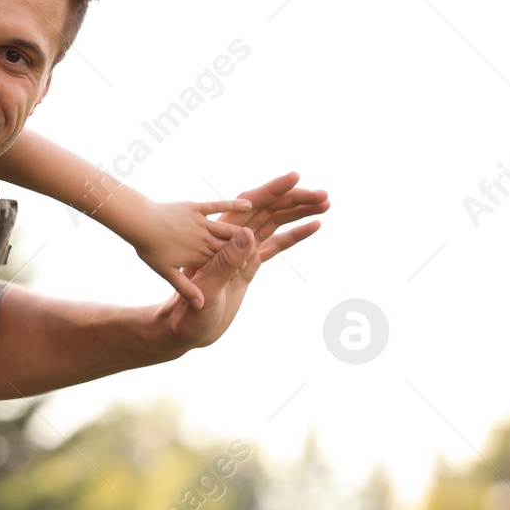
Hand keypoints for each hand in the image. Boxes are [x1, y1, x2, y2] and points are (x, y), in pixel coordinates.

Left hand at [133, 198, 253, 307]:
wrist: (139, 222)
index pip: (227, 265)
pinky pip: (218, 205)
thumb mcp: (166, 272)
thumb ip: (186, 289)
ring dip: (243, 231)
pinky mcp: (196, 207)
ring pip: (229, 228)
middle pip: (233, 247)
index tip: (251, 269)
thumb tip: (200, 306)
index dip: (240, 267)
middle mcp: (204, 240)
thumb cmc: (150, 249)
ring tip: (257, 233)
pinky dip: (233, 205)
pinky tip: (249, 205)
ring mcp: (201, 223)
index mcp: (200, 257)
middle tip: (260, 250)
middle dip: (246, 250)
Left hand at [156, 172, 328, 351]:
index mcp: (218, 238)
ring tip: (325, 203)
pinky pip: (275, 245)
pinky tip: (314, 225)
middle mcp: (230, 240)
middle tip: (324, 194)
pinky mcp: (249, 265)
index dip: (272, 191)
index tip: (295, 179)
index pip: (249, 206)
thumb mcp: (208, 290)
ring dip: (298, 212)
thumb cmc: (188, 315)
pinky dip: (294, 234)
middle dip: (294, 199)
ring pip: (273, 224)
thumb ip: (226, 264)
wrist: (184, 331)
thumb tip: (248, 234)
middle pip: (266, 210)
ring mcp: (241, 252)